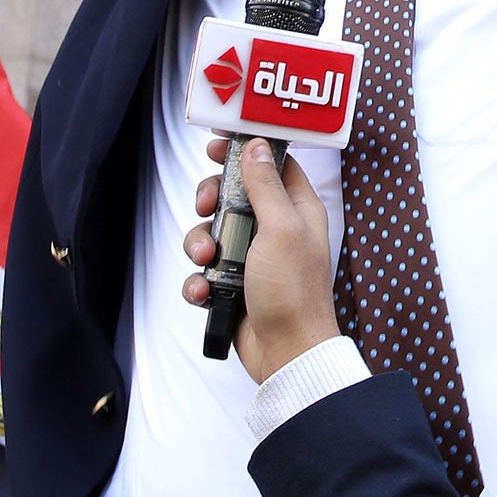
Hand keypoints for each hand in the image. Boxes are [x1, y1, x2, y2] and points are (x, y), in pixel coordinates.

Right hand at [183, 139, 339, 383]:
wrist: (286, 352)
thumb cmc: (293, 291)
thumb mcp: (281, 228)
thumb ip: (266, 186)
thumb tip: (256, 146)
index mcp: (296, 209)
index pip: (271, 164)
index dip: (244, 150)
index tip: (215, 144)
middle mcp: (275, 229)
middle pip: (233, 194)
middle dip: (211, 200)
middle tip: (206, 207)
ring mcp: (252, 257)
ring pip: (212, 232)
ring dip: (199, 243)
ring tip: (207, 258)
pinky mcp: (233, 284)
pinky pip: (204, 270)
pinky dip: (199, 279)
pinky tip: (204, 290)